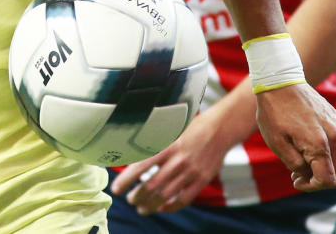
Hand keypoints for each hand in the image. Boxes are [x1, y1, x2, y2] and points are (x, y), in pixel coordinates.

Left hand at [110, 111, 229, 214]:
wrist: (219, 129)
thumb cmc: (190, 127)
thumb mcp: (169, 128)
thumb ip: (153, 141)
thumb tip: (130, 150)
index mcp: (167, 146)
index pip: (141, 166)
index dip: (126, 179)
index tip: (116, 188)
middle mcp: (178, 161)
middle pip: (152, 185)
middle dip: (137, 196)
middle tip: (130, 199)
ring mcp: (190, 173)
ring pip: (166, 195)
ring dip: (150, 205)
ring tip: (141, 208)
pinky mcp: (201, 181)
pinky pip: (184, 200)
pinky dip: (170, 207)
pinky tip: (161, 207)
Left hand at [255, 83, 335, 190]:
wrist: (280, 82)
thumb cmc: (274, 113)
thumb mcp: (277, 144)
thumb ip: (296, 165)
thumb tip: (309, 175)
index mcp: (320, 144)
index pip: (328, 181)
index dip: (311, 186)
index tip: (295, 179)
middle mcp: (335, 136)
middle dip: (317, 178)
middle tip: (296, 173)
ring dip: (322, 167)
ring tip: (300, 160)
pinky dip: (327, 153)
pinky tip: (308, 147)